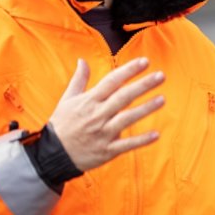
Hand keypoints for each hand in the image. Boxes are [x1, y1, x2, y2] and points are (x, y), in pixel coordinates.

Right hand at [48, 58, 164, 171]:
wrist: (53, 155)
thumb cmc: (62, 124)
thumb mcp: (67, 100)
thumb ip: (79, 80)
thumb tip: (82, 60)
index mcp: (89, 101)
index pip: (112, 81)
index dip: (129, 70)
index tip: (145, 61)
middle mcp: (97, 115)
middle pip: (123, 97)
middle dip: (143, 86)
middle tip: (161, 76)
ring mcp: (103, 133)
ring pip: (127, 119)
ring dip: (145, 109)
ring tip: (162, 99)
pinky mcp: (107, 150)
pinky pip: (126, 144)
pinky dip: (141, 140)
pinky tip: (156, 134)